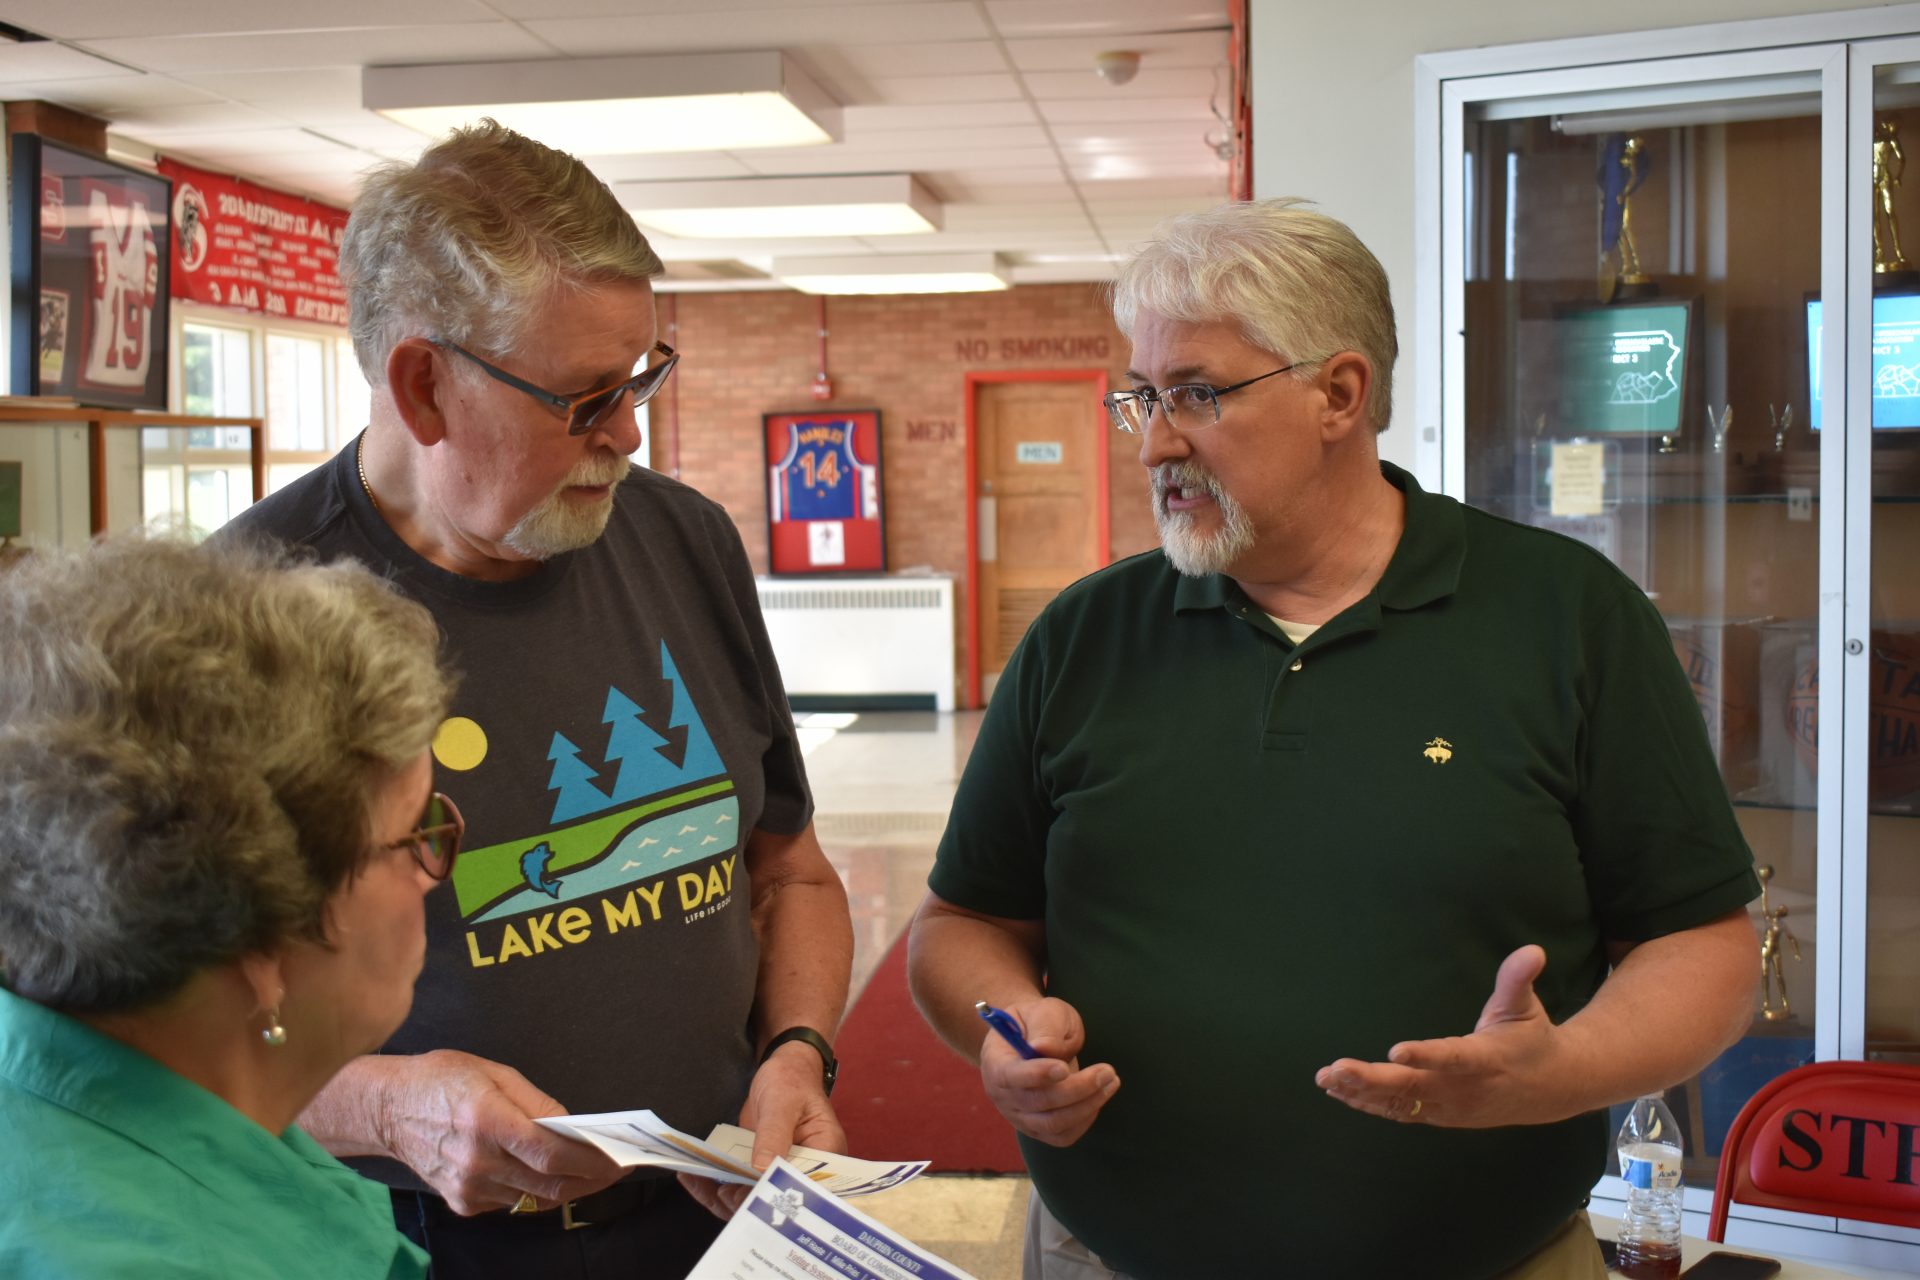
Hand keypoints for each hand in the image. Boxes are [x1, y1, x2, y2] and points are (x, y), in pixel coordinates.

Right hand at [376, 1049, 624, 1214]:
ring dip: (568, 1187)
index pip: (552, 1152)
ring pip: (534, 1198)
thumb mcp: (494, 1073)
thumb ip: (536, 1103)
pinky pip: (513, 1202)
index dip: (591, 1159)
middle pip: (549, 1183)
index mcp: (487, 1121)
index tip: (619, 1158)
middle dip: (591, 1179)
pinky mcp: (463, 1203)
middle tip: (617, 1168)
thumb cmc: (441, 1080)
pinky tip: (550, 1175)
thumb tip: (572, 1126)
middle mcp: (477, 1161)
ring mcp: (468, 1188)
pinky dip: (536, 1190)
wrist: (387, 1109)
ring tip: (594, 1172)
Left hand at [678, 1041, 845, 1219]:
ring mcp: (780, 1174)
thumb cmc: (791, 1080)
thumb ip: (774, 1134)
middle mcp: (806, 1172)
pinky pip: (738, 1187)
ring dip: (723, 1197)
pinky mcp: (759, 1171)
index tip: (747, 1193)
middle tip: (721, 1190)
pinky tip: (691, 1177)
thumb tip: (762, 1169)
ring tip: (699, 1182)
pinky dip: (714, 1186)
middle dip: (745, 1202)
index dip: (777, 1197)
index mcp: (825, 1154)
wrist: (782, 1070)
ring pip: (752, 1200)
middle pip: (777, 1200)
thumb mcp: (782, 1102)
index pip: (805, 1187)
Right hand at [979, 997, 1118, 1147]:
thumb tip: (1045, 1049)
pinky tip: (1097, 1097)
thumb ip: (1045, 1028)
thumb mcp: (1043, 1011)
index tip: (1064, 1068)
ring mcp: (1019, 1115)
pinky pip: (1061, 1136)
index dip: (1036, 1075)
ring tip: (1111, 1081)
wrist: (1033, 1037)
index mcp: (996, 1060)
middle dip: (1077, 1089)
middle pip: (1038, 1103)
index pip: (1009, 1076)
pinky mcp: (1037, 1128)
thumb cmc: (1038, 1021)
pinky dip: (1084, 1120)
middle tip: (1108, 1071)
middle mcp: (1002, 1094)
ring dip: (1087, 1105)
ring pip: (1053, 1124)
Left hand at [1315, 945, 1578, 1128]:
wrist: (1552, 1089)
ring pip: (1401, 1104)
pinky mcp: (1440, 1115)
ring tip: (1326, 1077)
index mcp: (1486, 1059)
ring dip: (1361, 1092)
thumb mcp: (1526, 1006)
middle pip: (1415, 1087)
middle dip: (1373, 1080)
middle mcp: (1465, 1089)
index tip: (1394, 1050)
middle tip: (1337, 1067)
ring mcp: (1451, 1108)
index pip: (1453, 1058)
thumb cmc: (1531, 1038)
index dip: (1425, 1056)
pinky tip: (1339, 1090)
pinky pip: (1400, 1112)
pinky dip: (1369, 1103)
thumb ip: (1518, 978)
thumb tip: (1533, 949)